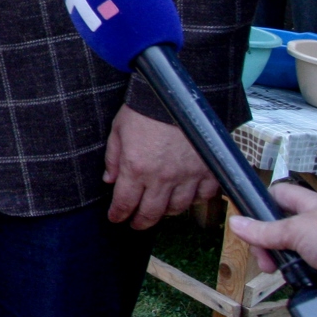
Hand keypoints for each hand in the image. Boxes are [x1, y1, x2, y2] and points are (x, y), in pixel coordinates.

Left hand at [103, 104, 217, 227]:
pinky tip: (187, 197)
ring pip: (177, 208)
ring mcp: (187, 175)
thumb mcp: (118, 129)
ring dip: (166, 213)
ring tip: (159, 211)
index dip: (118, 214)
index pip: (124, 203)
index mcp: (135, 168)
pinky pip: (204, 196)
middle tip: (136, 223)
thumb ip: (113, 158)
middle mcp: (162, 178)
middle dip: (140, 222)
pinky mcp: (208, 170)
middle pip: (151, 213)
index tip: (116, 218)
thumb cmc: (145, 108)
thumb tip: (109, 180)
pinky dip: (195, 200)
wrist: (177, 93)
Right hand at [230, 182, 316, 310]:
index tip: (248, 222)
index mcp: (311, 207)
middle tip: (266, 260)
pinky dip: (305, 284)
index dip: (262, 204)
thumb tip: (237, 222)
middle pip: (283, 232)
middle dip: (270, 247)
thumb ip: (265, 230)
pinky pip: (312, 278)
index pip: (280, 195)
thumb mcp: (296, 231)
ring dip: (288, 267)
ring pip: (296, 257)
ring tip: (287, 274)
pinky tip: (304, 285)